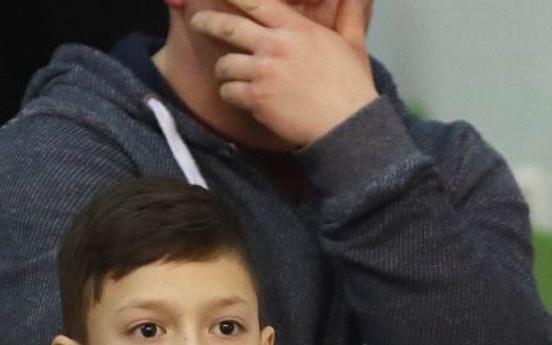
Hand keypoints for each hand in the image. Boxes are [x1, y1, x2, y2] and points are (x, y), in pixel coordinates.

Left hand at [191, 0, 377, 146]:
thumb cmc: (353, 86)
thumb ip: (350, 14)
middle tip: (198, 23)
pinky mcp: (257, 99)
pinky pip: (229, 92)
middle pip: (226, 27)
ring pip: (224, 65)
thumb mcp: (353, 42)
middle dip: (206, 22)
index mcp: (295, 29)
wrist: (349, 125)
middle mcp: (275, 46)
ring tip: (228, 74)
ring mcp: (263, 73)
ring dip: (224, 70)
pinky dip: (230, 94)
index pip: (254, 0)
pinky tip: (238, 97)